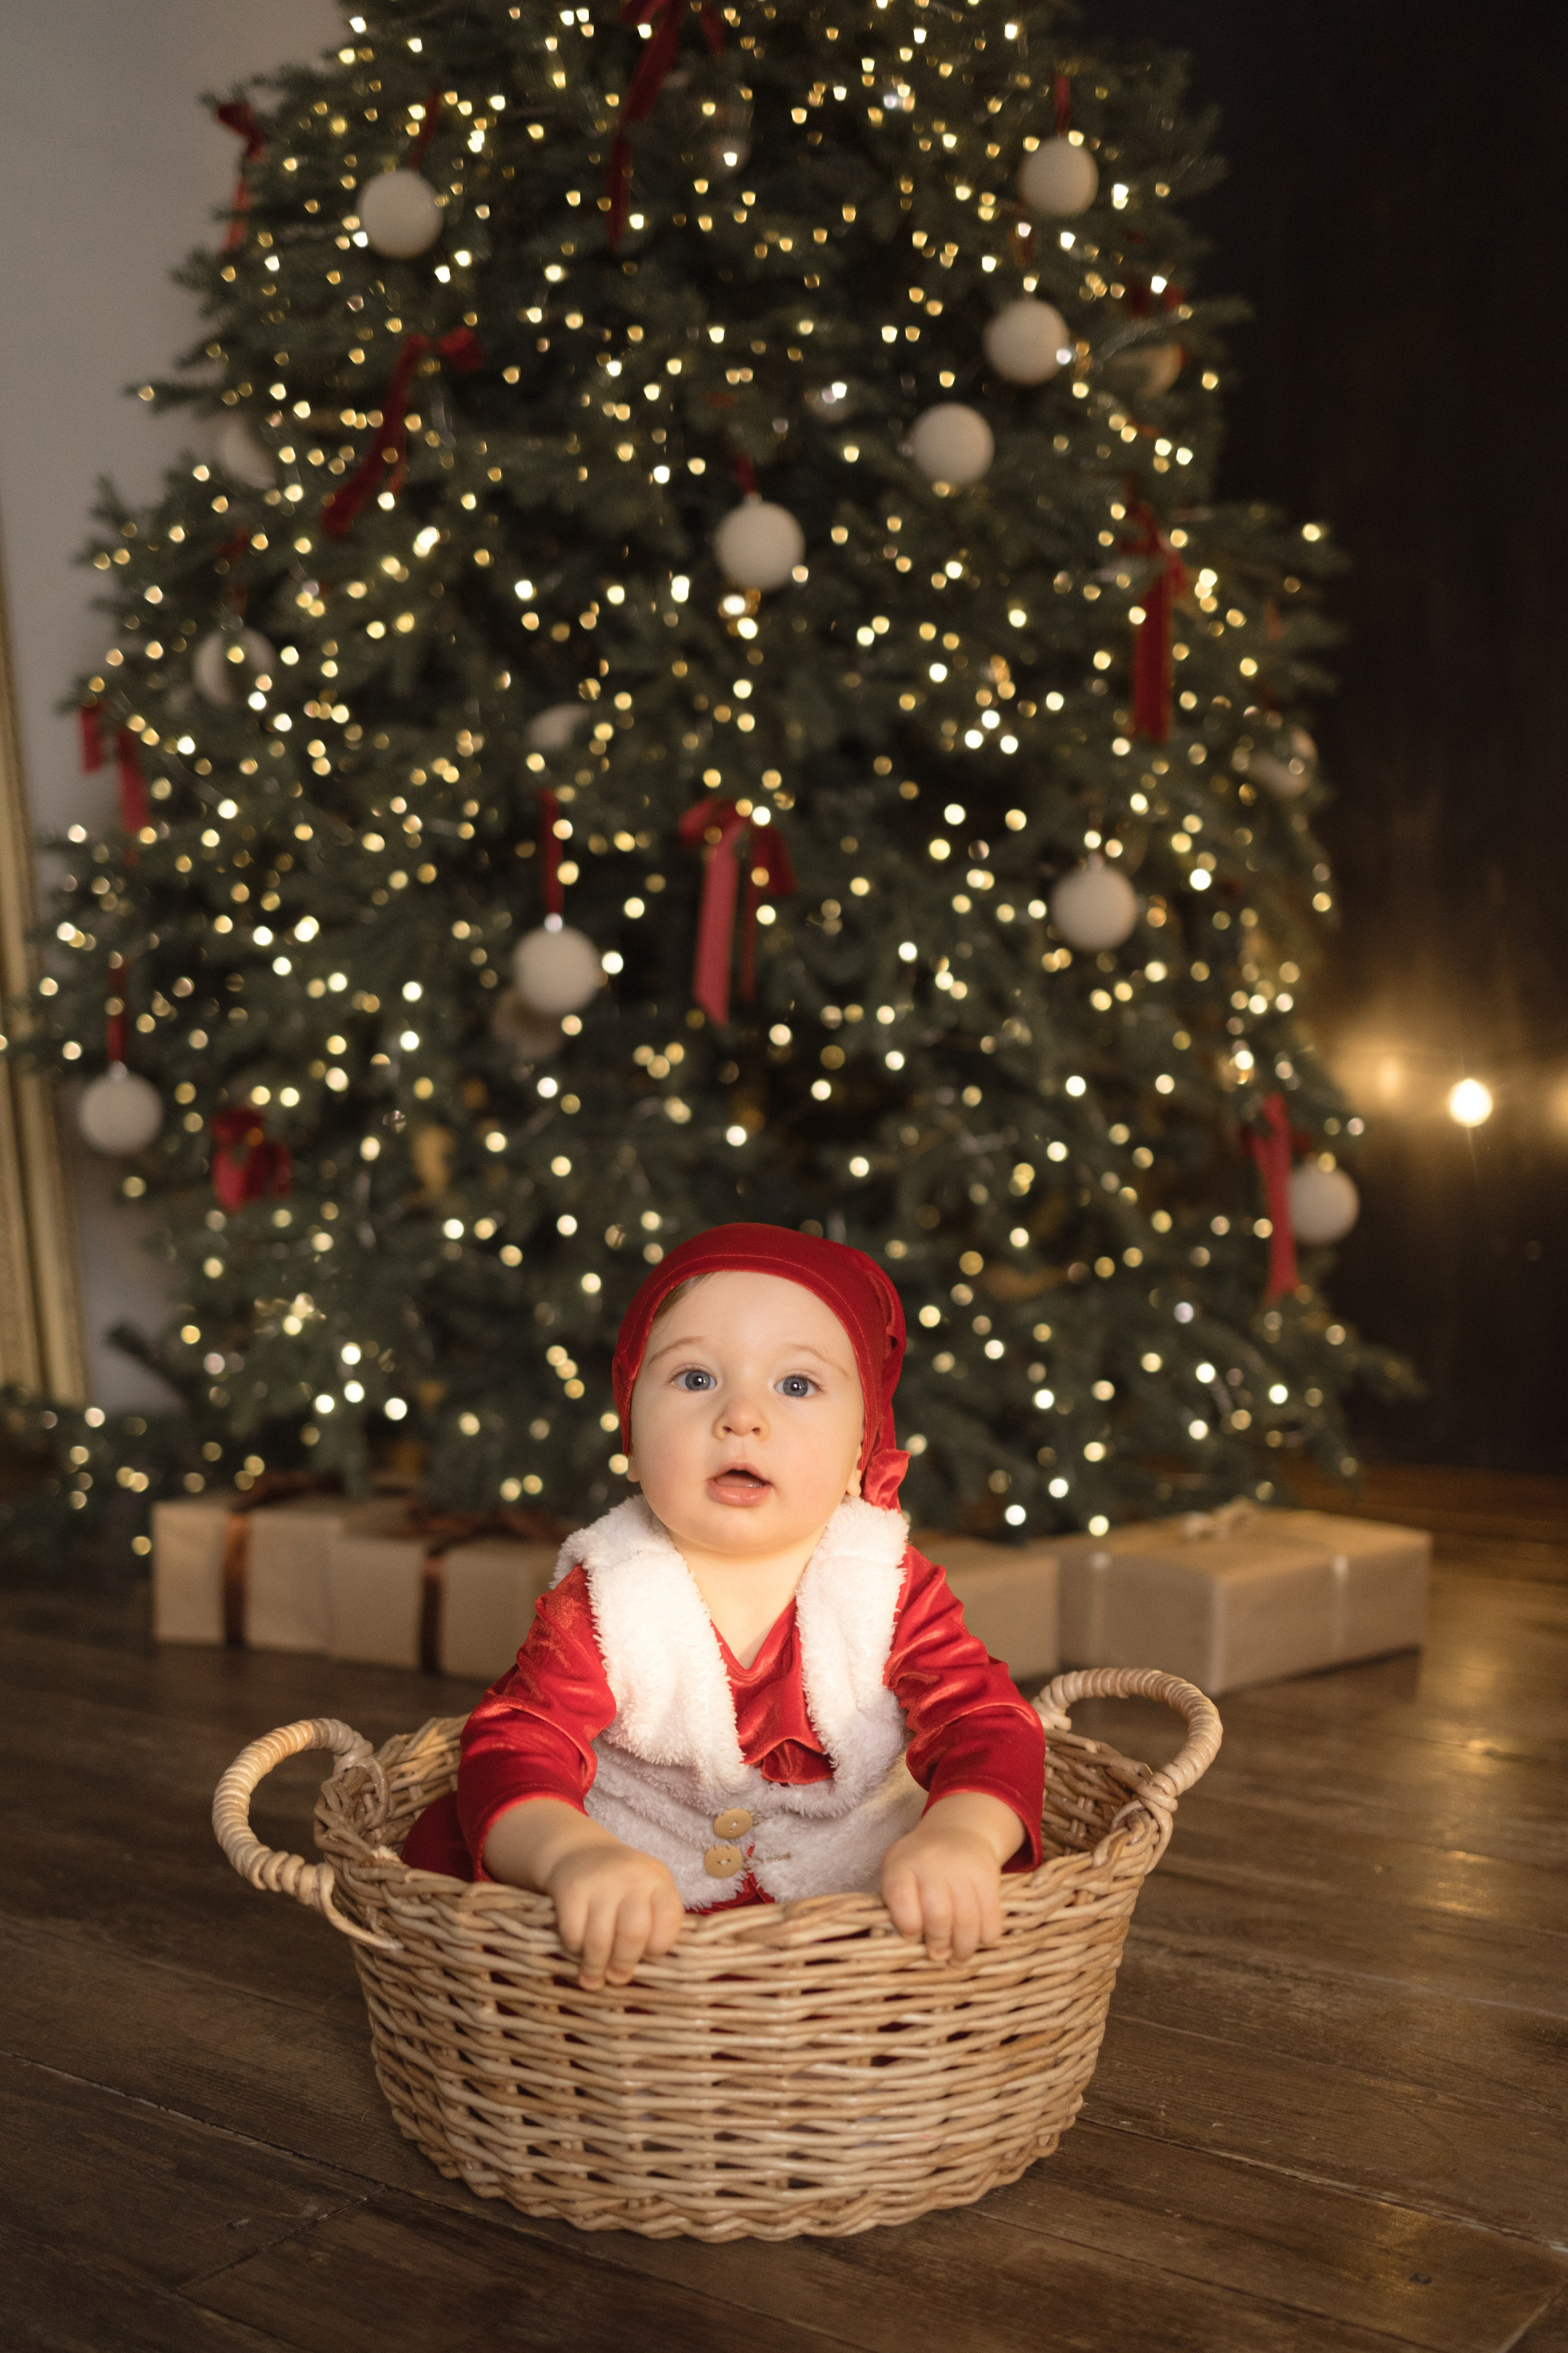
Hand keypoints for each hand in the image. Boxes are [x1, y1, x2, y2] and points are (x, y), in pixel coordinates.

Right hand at [482, 1799, 683, 1988]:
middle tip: (617, 1977)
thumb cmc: (622, 1883)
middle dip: (624, 1964)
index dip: (660, 1945)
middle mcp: (632, 1878)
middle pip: (633, 1934)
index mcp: (658, 1880)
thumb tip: (650, 1969)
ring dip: (596, 1966)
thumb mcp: (648, 1890)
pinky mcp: (571, 1890)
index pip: (670, 1919)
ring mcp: (600, 1883)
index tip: (649, 1956)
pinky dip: (575, 1950)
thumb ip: (655, 1921)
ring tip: (594, 1978)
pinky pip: (573, 1934)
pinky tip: (578, 1950)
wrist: (580, 1851)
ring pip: (600, 1941)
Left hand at [880, 1790, 1023, 1964]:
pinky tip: (979, 1940)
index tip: (911, 1936)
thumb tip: (910, 1946)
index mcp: (902, 1864)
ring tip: (958, 1958)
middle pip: (938, 1914)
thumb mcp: (898, 1873)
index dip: (906, 1926)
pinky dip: (986, 1935)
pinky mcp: (989, 1874)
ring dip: (963, 1947)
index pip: (900, 1899)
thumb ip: (897, 1905)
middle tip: (938, 1954)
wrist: (957, 1832)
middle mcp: (932, 1862)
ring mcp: (963, 1867)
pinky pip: (992, 1916)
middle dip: (938, 1943)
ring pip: (968, 1919)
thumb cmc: (919, 1864)